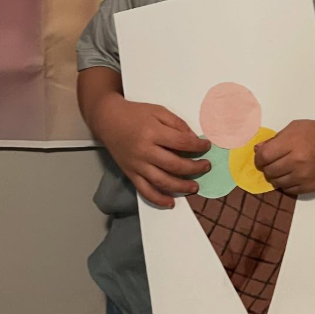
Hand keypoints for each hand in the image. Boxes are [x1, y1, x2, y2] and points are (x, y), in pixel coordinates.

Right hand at [91, 94, 210, 208]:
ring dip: (181, 187)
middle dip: (194, 168)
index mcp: (153, 132)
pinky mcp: (130, 173)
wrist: (108, 120)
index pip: (182, 143)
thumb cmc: (134, 114)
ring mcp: (137, 165)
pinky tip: (170, 202)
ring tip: (194, 187)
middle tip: (206, 166)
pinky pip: (145, 190)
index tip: (206, 146)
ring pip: (162, 181)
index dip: (198, 146)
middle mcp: (145, 151)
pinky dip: (158, 199)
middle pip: (175, 164)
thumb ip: (177, 124)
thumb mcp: (159, 111)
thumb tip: (193, 139)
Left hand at [253, 120, 314, 195]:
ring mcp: (303, 177)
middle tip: (272, 162)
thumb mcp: (295, 127)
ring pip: (276, 182)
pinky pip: (287, 190)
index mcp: (293, 143)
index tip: (260, 157)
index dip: (258, 158)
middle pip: (269, 171)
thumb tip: (258, 149)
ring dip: (275, 176)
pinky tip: (292, 174)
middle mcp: (297, 162)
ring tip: (283, 167)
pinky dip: (286, 183)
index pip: (264, 156)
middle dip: (266, 167)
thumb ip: (275, 138)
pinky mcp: (308, 188)